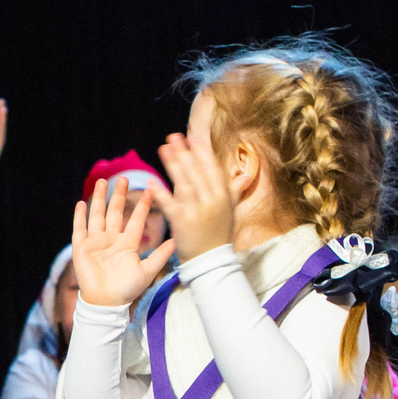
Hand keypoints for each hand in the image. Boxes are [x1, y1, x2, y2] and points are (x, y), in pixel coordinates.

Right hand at [70, 178, 175, 307]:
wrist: (106, 303)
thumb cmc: (127, 290)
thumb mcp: (147, 271)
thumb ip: (160, 255)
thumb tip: (176, 241)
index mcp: (127, 244)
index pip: (135, 220)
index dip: (142, 206)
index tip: (150, 190)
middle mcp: (111, 240)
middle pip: (115, 212)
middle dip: (119, 195)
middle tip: (124, 178)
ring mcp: (96, 242)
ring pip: (97, 215)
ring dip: (99, 199)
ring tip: (102, 182)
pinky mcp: (82, 248)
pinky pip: (80, 229)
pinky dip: (79, 216)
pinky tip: (81, 203)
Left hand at [152, 125, 238, 261]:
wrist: (211, 262)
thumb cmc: (220, 235)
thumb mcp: (230, 211)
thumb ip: (234, 190)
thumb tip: (247, 174)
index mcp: (223, 196)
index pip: (212, 168)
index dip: (202, 152)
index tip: (193, 137)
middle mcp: (211, 200)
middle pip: (195, 171)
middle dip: (184, 152)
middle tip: (173, 137)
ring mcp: (196, 210)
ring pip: (183, 182)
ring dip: (172, 164)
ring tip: (163, 148)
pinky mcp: (181, 221)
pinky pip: (169, 203)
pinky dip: (159, 192)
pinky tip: (150, 180)